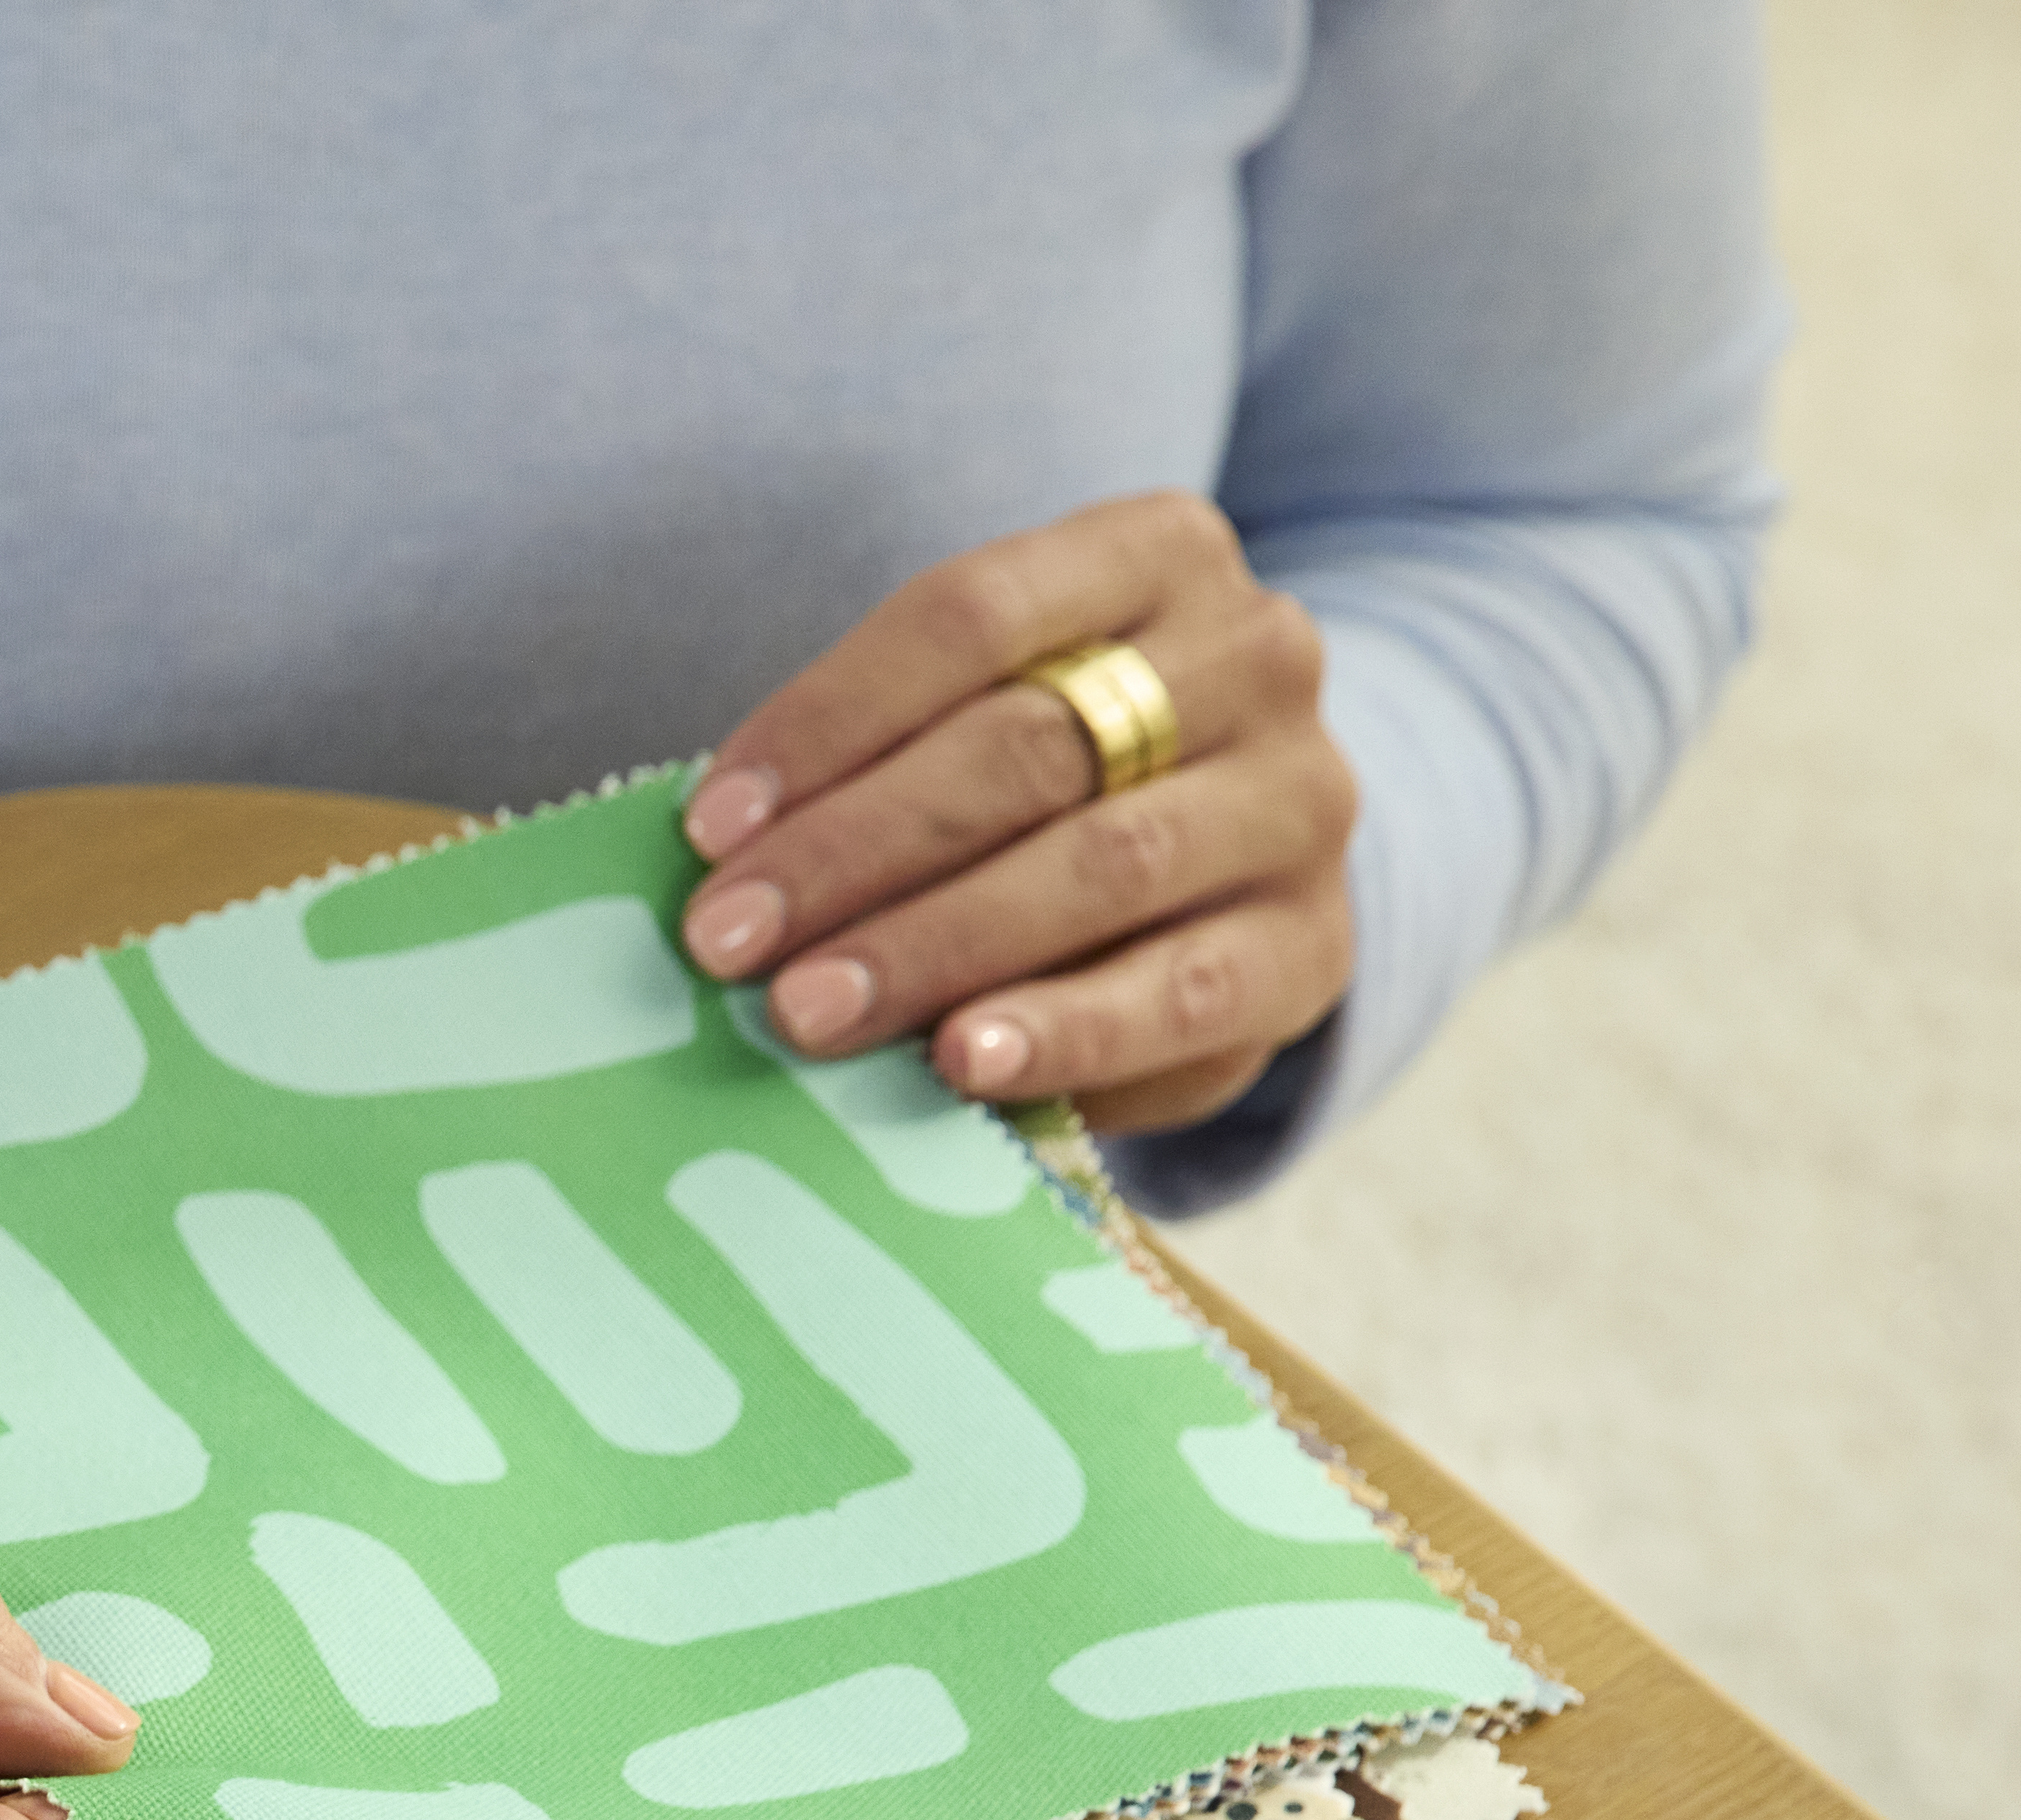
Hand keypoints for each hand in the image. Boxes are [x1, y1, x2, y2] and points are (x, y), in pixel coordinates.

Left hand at [677, 490, 1356, 1136]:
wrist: (1244, 859)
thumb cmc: (1065, 773)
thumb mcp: (991, 708)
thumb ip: (892, 751)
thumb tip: (725, 855)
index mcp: (1159, 551)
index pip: (971, 613)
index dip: (826, 721)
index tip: (709, 827)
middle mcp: (1255, 655)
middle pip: (1024, 747)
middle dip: (852, 852)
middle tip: (728, 940)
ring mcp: (1298, 800)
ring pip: (1099, 866)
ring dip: (932, 947)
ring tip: (808, 1012)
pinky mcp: (1311, 944)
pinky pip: (1182, 992)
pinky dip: (1061, 1032)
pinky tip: (961, 1066)